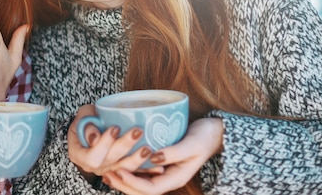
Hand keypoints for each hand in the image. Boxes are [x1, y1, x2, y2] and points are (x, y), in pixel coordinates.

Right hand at [67, 105, 159, 182]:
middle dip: (125, 146)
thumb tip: (94, 137)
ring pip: (124, 169)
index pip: (92, 157)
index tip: (115, 128)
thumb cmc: (87, 119)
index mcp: (80, 155)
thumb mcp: (82, 116)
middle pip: (111, 162)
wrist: (92, 128)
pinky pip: (135, 172)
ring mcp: (108, 170)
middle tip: (138, 131)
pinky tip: (158, 167)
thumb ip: (86, 124)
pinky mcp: (121, 170)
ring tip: (148, 149)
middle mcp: (94, 166)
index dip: (104, 144)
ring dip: (138, 160)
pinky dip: (147, 169)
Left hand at [102, 118, 223, 194]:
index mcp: (177, 177)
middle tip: (105, 173)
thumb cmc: (206, 136)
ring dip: (124, 179)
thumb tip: (154, 158)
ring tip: (106, 170)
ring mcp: (165, 171)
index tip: (118, 171)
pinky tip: (118, 161)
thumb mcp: (192, 144)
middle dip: (123, 185)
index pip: (151, 189)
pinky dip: (130, 169)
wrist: (215, 132)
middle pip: (142, 190)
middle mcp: (169, 178)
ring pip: (141, 182)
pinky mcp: (162, 162)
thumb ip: (174, 152)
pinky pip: (143, 171)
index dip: (133, 182)